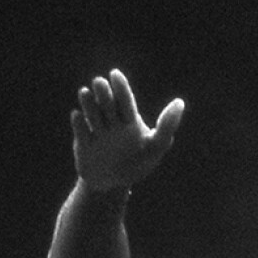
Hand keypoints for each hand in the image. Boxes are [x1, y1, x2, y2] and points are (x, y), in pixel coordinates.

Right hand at [71, 68, 184, 190]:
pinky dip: (79, 123)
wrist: (114, 184)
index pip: (125, 100)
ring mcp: (97, 132)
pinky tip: (78, 115)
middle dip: (104, 93)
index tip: (115, 74)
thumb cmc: (137, 163)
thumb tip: (180, 102)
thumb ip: (167, 126)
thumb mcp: (156, 146)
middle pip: (107, 104)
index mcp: (129, 120)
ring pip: (92, 114)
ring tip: (85, 93)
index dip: (121, 87)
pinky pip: (81, 131)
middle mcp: (111, 122)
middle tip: (99, 82)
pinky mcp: (83, 144)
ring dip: (88, 103)